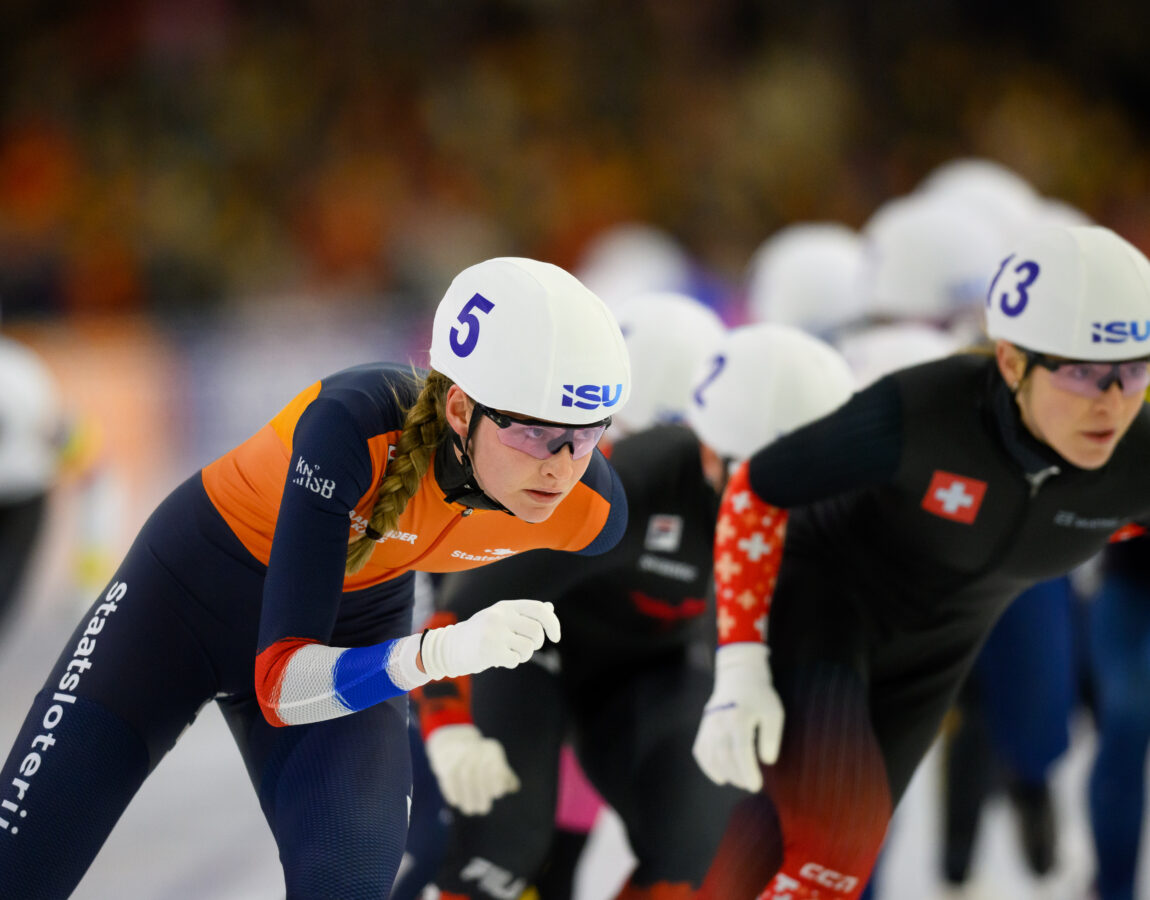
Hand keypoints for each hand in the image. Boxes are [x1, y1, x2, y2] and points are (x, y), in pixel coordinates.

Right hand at [420, 599, 560, 679]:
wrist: (449, 647)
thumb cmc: (480, 632)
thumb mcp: (501, 617)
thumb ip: (524, 614)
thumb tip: (549, 608)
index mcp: (506, 606)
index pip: (539, 609)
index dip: (552, 623)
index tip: (556, 637)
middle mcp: (500, 616)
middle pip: (536, 632)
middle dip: (536, 644)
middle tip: (524, 648)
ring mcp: (494, 632)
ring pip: (528, 648)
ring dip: (523, 655)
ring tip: (509, 653)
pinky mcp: (489, 650)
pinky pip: (514, 660)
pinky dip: (510, 662)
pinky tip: (498, 659)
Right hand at [425, 724, 519, 814]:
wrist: (454, 745)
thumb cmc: (482, 760)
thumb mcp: (496, 764)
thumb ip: (505, 776)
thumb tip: (514, 788)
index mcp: (491, 749)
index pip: (497, 768)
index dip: (497, 783)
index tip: (497, 794)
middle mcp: (475, 749)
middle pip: (482, 773)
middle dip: (482, 794)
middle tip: (484, 808)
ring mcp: (459, 755)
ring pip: (466, 777)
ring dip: (468, 797)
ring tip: (471, 809)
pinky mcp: (444, 763)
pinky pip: (449, 780)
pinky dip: (453, 792)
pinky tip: (457, 802)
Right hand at [692, 642, 783, 791]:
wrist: (739, 678)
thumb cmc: (760, 697)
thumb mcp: (774, 713)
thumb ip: (772, 737)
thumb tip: (766, 761)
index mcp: (738, 718)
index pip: (740, 751)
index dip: (747, 772)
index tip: (756, 786)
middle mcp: (720, 722)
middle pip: (724, 756)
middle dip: (737, 776)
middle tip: (750, 784)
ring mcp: (709, 725)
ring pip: (711, 756)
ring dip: (724, 773)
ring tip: (739, 780)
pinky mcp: (704, 727)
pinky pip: (701, 751)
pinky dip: (708, 766)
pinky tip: (721, 775)